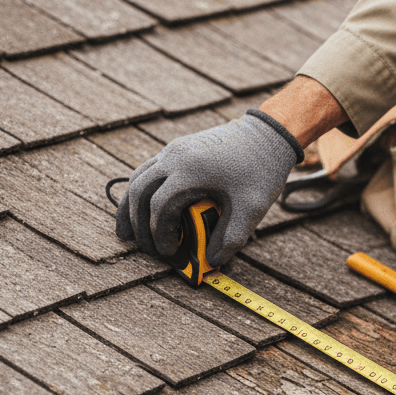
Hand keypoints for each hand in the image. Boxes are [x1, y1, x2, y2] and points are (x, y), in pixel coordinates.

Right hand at [116, 110, 302, 266]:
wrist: (268, 133)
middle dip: (136, 223)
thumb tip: (214, 261)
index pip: (159, 207)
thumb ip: (232, 237)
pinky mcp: (178, 148)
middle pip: (139, 192)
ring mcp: (174, 150)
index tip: (169, 252)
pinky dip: (142, 191)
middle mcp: (175, 157)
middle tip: (141, 247)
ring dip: (130, 206)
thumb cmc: (261, 168)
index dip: (159, 234)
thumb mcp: (252, 207)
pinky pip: (149, 171)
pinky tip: (144, 207)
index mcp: (190, 171)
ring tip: (127, 231)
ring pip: (138, 179)